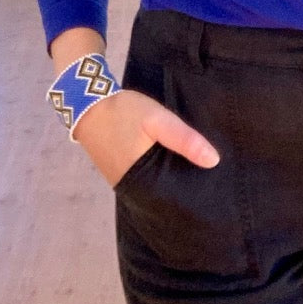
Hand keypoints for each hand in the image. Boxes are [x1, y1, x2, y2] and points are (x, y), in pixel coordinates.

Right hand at [73, 86, 220, 187]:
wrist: (88, 104)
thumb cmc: (125, 112)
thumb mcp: (158, 120)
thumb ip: (184, 139)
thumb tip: (213, 161)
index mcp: (142, 180)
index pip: (173, 199)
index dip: (193, 198)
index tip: (214, 194)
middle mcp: (131, 188)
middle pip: (164, 196)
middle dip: (185, 191)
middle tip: (212, 185)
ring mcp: (123, 182)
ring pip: (154, 189)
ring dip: (172, 183)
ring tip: (199, 177)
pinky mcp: (119, 173)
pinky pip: (144, 180)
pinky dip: (158, 175)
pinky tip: (174, 167)